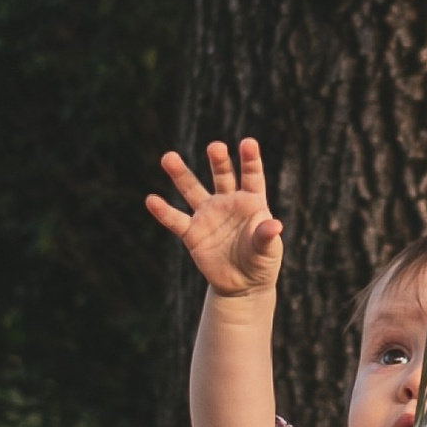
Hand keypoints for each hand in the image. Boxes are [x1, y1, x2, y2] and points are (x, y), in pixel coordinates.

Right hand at [146, 138, 283, 298]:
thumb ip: (266, 236)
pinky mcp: (192, 233)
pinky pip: (176, 220)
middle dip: (218, 161)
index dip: (250, 159)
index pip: (251, 176)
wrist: (242, 284)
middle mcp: (228, 202)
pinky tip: (151, 200)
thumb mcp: (268, 250)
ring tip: (168, 157)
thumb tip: (275, 225)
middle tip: (215, 147)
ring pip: (193, 190)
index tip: (248, 142)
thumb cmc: (261, 261)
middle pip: (222, 176)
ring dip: (181, 174)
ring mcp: (208, 215)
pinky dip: (163, 211)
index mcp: (252, 201)